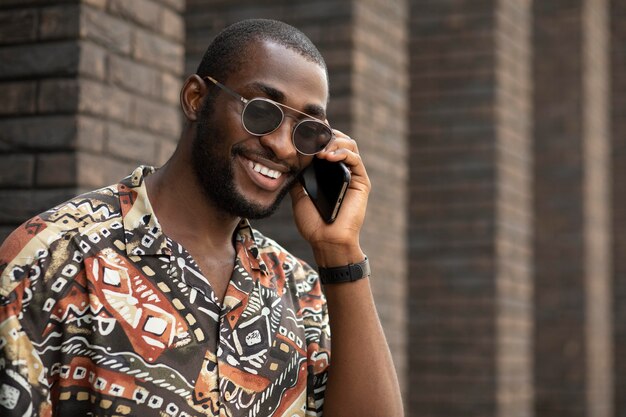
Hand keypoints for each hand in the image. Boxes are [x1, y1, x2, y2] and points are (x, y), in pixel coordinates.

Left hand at [290, 130, 370, 265]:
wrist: (326, 241)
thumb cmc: (313, 223)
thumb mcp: (298, 195)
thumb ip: (297, 177)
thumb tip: (288, 159)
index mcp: (327, 172)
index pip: (325, 143)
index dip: (316, 134)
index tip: (301, 130)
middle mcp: (341, 170)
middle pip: (339, 139)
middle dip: (324, 134)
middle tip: (310, 138)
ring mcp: (352, 175)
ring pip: (349, 144)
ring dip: (333, 141)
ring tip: (318, 150)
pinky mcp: (362, 181)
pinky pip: (355, 159)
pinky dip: (341, 152)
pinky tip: (327, 156)